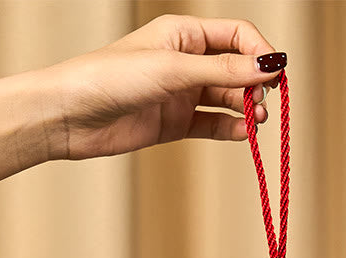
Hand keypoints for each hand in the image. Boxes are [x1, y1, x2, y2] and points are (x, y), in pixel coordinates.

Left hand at [43, 14, 284, 158]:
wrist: (70, 116)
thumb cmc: (111, 78)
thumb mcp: (172, 70)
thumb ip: (222, 72)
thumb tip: (269, 67)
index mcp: (184, 34)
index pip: (237, 36)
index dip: (260, 53)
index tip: (275, 75)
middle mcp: (186, 62)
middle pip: (236, 70)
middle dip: (254, 85)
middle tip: (262, 105)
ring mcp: (181, 94)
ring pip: (227, 99)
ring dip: (245, 109)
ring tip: (255, 122)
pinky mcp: (175, 123)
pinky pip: (212, 125)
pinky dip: (230, 130)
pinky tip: (242, 135)